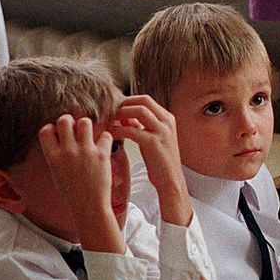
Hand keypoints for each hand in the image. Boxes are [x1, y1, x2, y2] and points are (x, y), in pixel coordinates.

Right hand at [39, 115, 117, 235]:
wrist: (88, 206)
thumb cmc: (72, 192)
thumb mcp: (56, 172)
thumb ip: (57, 154)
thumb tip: (60, 138)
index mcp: (52, 156)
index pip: (46, 130)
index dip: (52, 128)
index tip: (59, 134)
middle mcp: (67, 151)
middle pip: (65, 120)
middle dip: (70, 121)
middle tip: (75, 129)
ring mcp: (85, 151)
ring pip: (85, 122)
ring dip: (87, 126)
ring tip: (89, 135)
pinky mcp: (102, 154)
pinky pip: (105, 135)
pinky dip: (106, 138)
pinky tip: (103, 145)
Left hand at [111, 95, 191, 225]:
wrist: (170, 180)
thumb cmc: (159, 161)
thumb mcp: (152, 138)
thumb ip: (142, 125)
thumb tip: (124, 115)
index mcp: (168, 118)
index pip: (145, 99)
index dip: (128, 100)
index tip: (115, 107)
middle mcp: (167, 122)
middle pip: (142, 101)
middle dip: (124, 104)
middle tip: (110, 112)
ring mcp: (162, 131)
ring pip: (138, 111)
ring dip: (121, 114)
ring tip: (109, 120)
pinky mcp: (153, 143)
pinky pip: (132, 129)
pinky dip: (118, 129)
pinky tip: (110, 134)